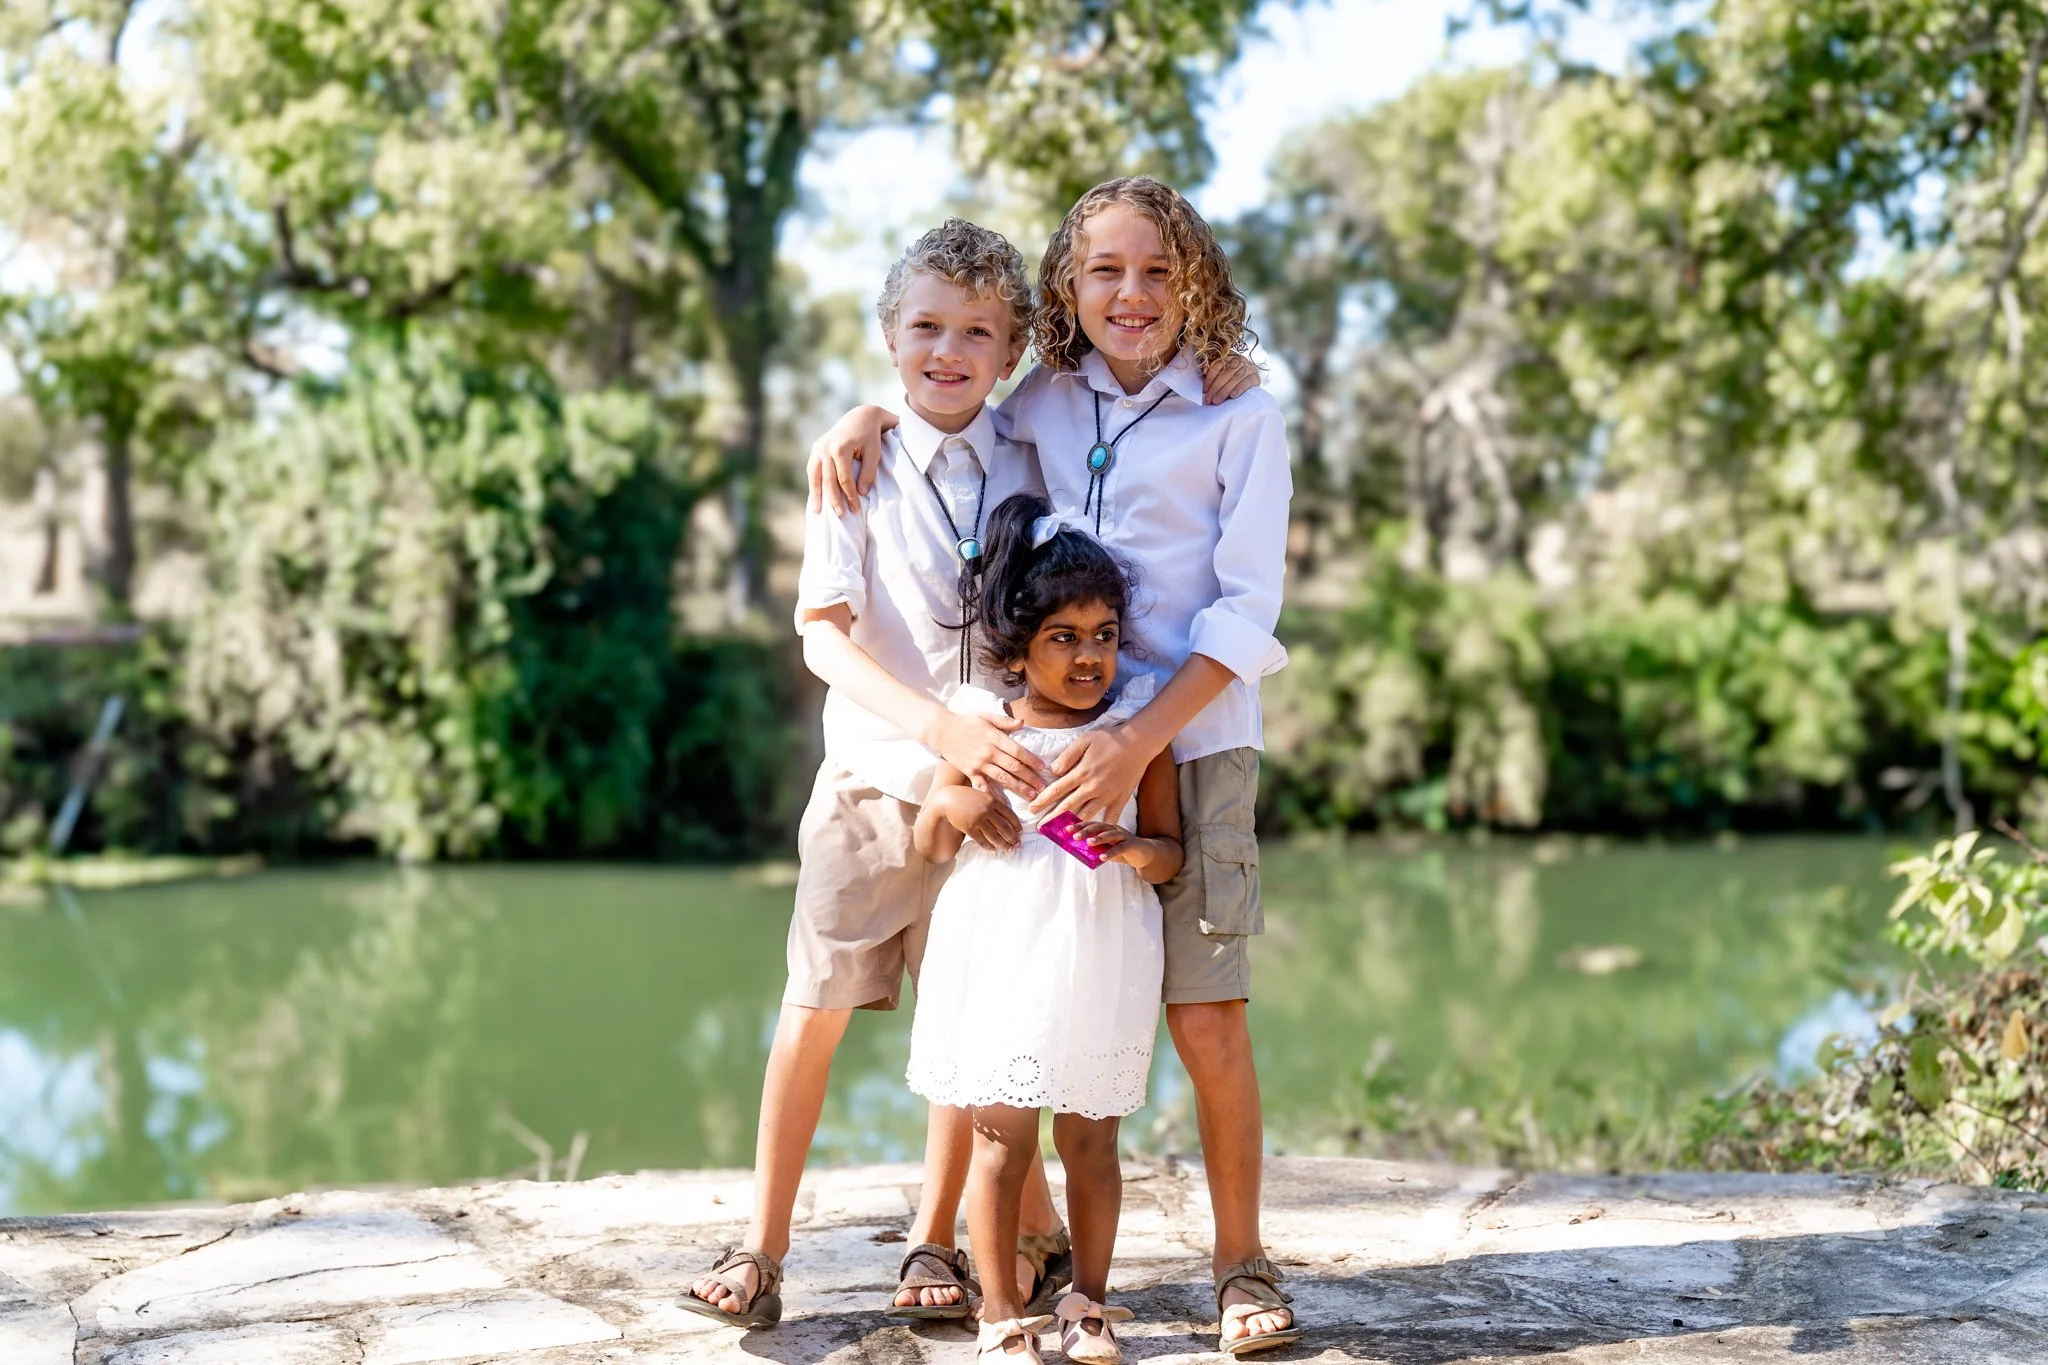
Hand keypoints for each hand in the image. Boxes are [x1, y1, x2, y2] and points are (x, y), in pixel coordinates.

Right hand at [806, 406, 894, 513]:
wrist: (860, 416)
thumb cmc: (870, 436)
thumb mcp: (874, 453)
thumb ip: (868, 473)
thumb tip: (861, 493)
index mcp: (840, 448)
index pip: (844, 479)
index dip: (850, 496)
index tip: (856, 509)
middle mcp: (826, 448)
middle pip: (828, 480)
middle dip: (834, 500)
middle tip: (841, 516)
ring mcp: (818, 447)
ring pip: (815, 475)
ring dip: (816, 494)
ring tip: (818, 511)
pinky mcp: (816, 448)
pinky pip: (812, 469)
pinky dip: (813, 483)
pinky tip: (815, 496)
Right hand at [928, 710, 1049, 797]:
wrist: (941, 730)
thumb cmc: (965, 721)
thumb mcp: (985, 716)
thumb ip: (1004, 721)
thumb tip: (1022, 723)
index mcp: (994, 737)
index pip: (1018, 751)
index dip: (1033, 760)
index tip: (1044, 768)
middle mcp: (988, 752)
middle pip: (1014, 767)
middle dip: (1031, 778)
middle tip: (1044, 787)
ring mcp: (979, 764)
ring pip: (1003, 778)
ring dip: (1019, 788)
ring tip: (1031, 795)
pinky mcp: (970, 772)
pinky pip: (983, 786)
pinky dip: (994, 795)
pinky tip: (1004, 803)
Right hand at [933, 786, 1021, 850]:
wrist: (947, 800)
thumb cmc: (967, 797)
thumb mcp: (983, 796)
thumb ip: (995, 804)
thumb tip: (1009, 817)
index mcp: (992, 801)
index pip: (1010, 815)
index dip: (1017, 825)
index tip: (1020, 832)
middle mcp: (987, 810)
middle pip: (1005, 827)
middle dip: (1012, 838)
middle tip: (1017, 844)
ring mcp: (977, 820)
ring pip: (995, 836)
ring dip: (1003, 845)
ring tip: (1007, 849)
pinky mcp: (969, 828)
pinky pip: (982, 841)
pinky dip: (989, 847)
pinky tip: (993, 849)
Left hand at [1029, 725, 1153, 823]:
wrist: (1139, 742)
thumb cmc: (1110, 738)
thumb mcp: (1085, 740)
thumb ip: (1068, 756)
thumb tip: (1052, 771)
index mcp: (1082, 772)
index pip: (1057, 789)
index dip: (1043, 800)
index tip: (1031, 809)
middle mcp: (1093, 787)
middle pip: (1068, 806)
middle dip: (1052, 818)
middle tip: (1039, 828)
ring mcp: (1107, 795)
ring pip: (1087, 815)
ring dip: (1073, 826)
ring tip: (1062, 835)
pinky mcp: (1120, 798)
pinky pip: (1111, 817)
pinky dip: (1103, 828)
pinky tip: (1096, 837)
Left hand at [1071, 820, 1143, 868]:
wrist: (1145, 854)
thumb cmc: (1122, 850)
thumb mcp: (1107, 848)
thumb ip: (1095, 849)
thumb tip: (1078, 852)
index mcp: (1107, 828)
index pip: (1091, 824)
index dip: (1079, 825)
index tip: (1066, 829)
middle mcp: (1114, 829)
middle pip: (1099, 827)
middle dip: (1086, 830)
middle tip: (1075, 836)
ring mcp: (1124, 836)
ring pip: (1110, 835)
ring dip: (1099, 838)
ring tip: (1089, 843)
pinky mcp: (1131, 845)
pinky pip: (1120, 848)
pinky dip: (1111, 852)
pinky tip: (1103, 857)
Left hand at [1200, 352, 1260, 404]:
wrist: (1250, 386)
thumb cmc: (1231, 383)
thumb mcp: (1221, 376)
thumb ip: (1213, 374)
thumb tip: (1203, 373)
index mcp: (1229, 357)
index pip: (1218, 365)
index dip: (1210, 378)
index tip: (1204, 389)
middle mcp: (1240, 360)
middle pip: (1226, 372)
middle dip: (1216, 387)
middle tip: (1209, 399)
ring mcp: (1249, 368)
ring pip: (1235, 378)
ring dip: (1224, 390)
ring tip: (1217, 401)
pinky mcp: (1256, 377)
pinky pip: (1247, 382)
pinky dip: (1239, 388)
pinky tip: (1232, 395)